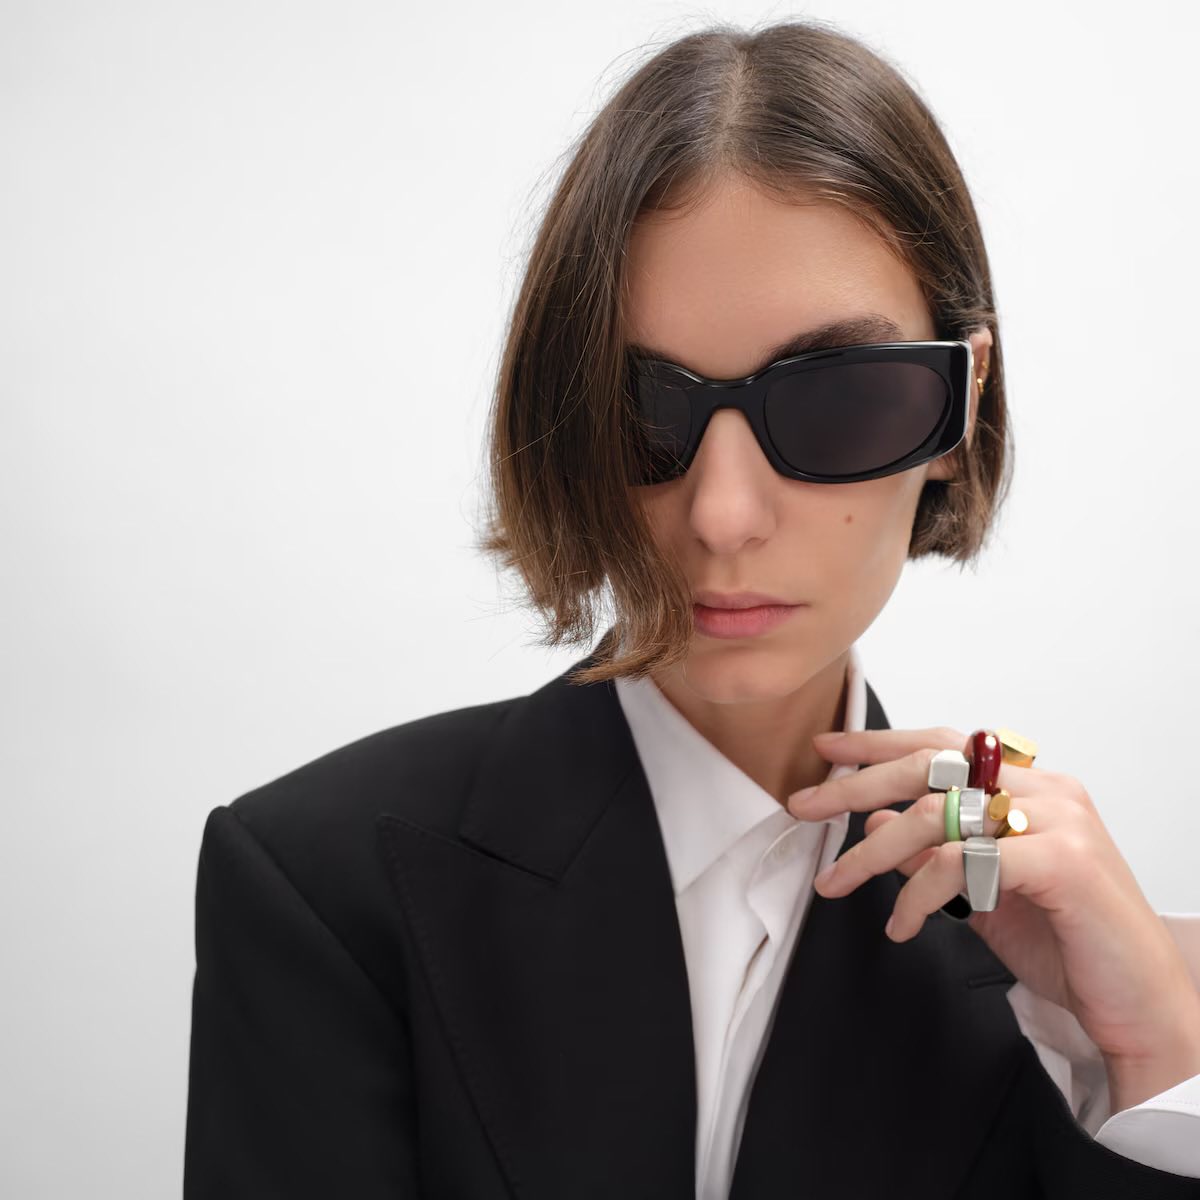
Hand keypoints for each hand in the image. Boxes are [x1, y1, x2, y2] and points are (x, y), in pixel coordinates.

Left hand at [787, 727, 1199, 1108]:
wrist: (1140, 1004)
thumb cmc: (1066, 942)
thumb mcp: (980, 892)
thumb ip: (933, 852)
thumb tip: (873, 822)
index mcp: (1029, 784)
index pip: (942, 745)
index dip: (879, 744)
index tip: (826, 751)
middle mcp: (1046, 788)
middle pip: (930, 767)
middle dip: (856, 785)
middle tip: (804, 807)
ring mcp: (1059, 819)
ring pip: (936, 814)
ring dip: (871, 853)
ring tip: (836, 884)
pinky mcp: (1064, 860)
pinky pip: (963, 863)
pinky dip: (918, 893)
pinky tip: (901, 924)